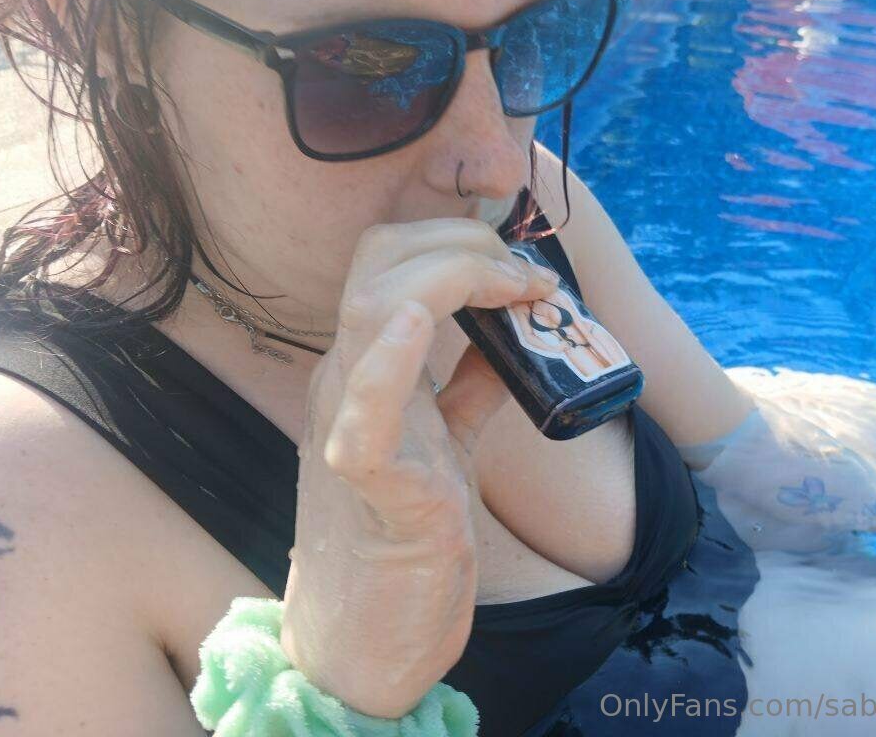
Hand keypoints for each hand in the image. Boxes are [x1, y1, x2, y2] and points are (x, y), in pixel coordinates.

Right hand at [279, 218, 559, 717]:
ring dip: (453, 277)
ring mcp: (350, 427)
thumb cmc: (403, 537)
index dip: (456, 239)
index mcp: (364, 370)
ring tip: (518, 290)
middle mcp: (346, 382)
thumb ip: (468, 389)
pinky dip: (390, 362)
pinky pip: (367, 413)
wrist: (367, 636)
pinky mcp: (371, 484)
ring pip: (374, 311)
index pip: (388, 262)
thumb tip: (510, 342)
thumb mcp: (446, 444)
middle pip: (380, 264)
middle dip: (462, 241)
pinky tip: (418, 323)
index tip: (525, 269)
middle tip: (529, 276)